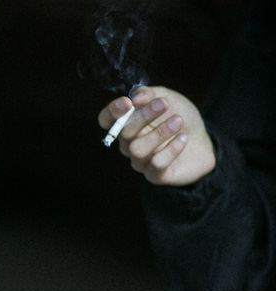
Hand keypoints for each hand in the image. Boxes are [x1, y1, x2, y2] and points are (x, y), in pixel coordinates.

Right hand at [98, 86, 215, 186]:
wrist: (204, 140)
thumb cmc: (180, 117)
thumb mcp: (167, 97)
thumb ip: (149, 94)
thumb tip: (135, 98)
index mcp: (127, 124)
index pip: (106, 120)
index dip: (112, 112)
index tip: (127, 102)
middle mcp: (129, 144)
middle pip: (124, 133)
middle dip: (143, 117)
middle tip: (164, 104)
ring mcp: (140, 161)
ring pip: (137, 150)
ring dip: (159, 133)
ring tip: (178, 121)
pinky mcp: (155, 175)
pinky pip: (156, 164)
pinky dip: (171, 149)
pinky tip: (183, 138)